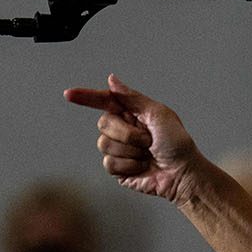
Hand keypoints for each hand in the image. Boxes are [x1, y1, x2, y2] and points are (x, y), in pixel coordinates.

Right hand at [64, 74, 202, 204]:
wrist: (182, 172)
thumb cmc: (176, 142)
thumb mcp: (158, 114)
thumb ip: (132, 98)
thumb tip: (111, 79)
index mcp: (131, 112)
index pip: (104, 100)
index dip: (86, 97)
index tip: (69, 94)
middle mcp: (122, 129)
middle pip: (103, 123)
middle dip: (127, 133)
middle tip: (148, 140)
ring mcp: (118, 149)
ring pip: (104, 144)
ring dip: (130, 151)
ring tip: (147, 155)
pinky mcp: (117, 169)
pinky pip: (109, 164)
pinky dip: (129, 166)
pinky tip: (142, 167)